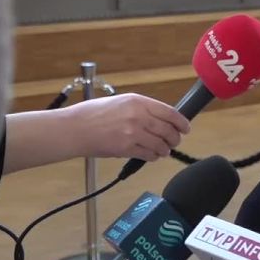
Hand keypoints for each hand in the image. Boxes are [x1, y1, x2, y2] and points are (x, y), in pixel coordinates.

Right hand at [64, 93, 190, 161]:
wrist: (73, 129)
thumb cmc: (93, 114)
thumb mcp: (121, 102)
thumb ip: (142, 108)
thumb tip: (161, 118)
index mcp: (138, 101)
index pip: (170, 112)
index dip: (182, 122)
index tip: (186, 128)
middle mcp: (138, 116)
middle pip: (168, 130)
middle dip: (175, 138)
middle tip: (174, 141)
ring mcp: (132, 133)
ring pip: (160, 145)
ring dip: (165, 149)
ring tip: (163, 150)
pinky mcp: (125, 148)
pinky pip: (148, 155)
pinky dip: (153, 157)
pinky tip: (152, 155)